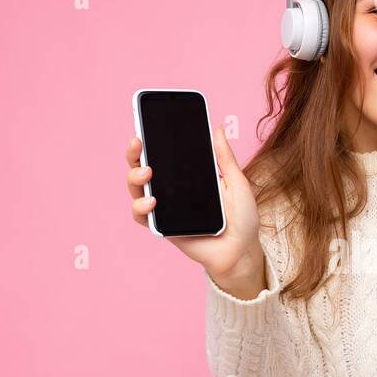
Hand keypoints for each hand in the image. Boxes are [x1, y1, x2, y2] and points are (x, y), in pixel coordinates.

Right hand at [125, 127, 265, 295]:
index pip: (163, 153)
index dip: (150, 139)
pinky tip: (152, 201)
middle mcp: (172, 189)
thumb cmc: (242, 218)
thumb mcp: (237, 182)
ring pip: (137, 189)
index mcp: (188, 175)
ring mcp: (165, 208)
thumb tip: (218, 127)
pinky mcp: (163, 227)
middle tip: (138, 143)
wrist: (242, 250)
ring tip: (146, 173)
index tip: (146, 125)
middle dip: (134, 153)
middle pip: (143, 167)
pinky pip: (142, 216)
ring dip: (134, 178)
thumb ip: (224, 158)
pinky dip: (141, 207)